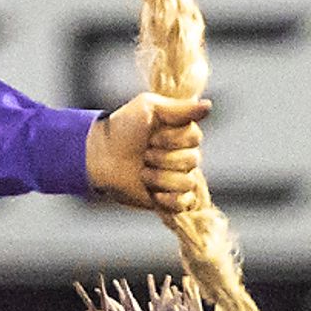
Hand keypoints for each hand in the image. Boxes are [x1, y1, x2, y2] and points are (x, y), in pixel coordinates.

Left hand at [88, 91, 210, 213]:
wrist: (101, 156)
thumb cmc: (123, 127)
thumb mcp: (149, 108)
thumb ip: (180, 109)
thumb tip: (209, 107)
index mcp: (182, 134)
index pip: (195, 138)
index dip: (173, 139)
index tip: (152, 136)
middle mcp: (183, 156)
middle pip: (193, 160)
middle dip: (163, 158)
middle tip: (144, 154)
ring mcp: (177, 179)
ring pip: (186, 182)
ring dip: (161, 178)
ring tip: (143, 172)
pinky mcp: (170, 200)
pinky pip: (184, 203)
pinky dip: (169, 199)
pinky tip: (154, 193)